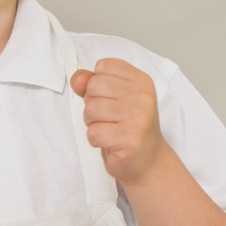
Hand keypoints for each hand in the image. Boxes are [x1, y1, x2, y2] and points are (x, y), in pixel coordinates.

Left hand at [70, 59, 164, 184]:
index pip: (103, 66)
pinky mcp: (130, 140)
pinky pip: (93, 133)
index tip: (110, 98)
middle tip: (107, 117)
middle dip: (91, 103)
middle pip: (94, 86)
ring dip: (92, 123)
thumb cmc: (127, 126)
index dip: (96, 83)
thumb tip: (78, 79)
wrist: (147, 159)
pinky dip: (95, 140)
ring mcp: (139, 118)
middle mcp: (143, 96)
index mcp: (140, 80)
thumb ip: (91, 82)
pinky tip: (109, 142)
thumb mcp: (111, 97)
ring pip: (91, 109)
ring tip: (108, 129)